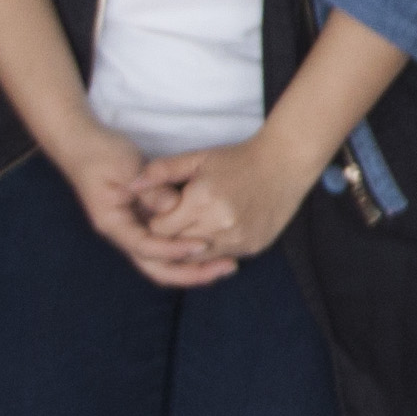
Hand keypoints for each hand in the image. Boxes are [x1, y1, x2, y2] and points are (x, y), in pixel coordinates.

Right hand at [54, 120, 233, 286]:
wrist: (82, 144)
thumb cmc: (102, 154)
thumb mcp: (127, 168)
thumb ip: (150, 189)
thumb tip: (173, 206)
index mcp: (114, 225)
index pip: (146, 248)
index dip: (173, 250)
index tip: (201, 246)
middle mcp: (125, 234)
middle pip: (158, 267)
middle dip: (191, 273)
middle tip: (225, 268)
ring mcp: (135, 229)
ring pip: (164, 260)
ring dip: (193, 266)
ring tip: (227, 265)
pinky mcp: (145, 221)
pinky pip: (167, 243)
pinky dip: (187, 250)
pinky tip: (214, 248)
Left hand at [130, 131, 324, 278]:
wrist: (285, 163)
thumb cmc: (238, 158)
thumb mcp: (198, 158)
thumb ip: (162, 171)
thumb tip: (130, 186)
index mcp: (201, 199)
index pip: (160, 229)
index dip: (158, 220)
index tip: (165, 210)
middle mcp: (218, 223)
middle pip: (176, 246)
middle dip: (172, 235)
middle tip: (180, 218)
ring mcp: (237, 238)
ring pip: (197, 258)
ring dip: (192, 246)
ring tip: (199, 224)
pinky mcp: (252, 247)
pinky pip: (221, 258)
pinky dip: (215, 249)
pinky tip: (220, 229)